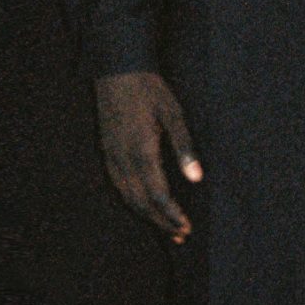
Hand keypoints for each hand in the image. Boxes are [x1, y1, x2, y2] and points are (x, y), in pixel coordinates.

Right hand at [94, 70, 203, 239]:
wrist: (117, 69)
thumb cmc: (150, 90)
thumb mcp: (174, 115)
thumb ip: (185, 148)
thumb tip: (197, 179)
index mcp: (142, 151)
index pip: (158, 195)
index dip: (172, 215)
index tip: (187, 228)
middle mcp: (123, 159)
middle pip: (141, 202)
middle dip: (161, 222)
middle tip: (180, 235)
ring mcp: (112, 156)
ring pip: (127, 197)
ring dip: (147, 216)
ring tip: (166, 228)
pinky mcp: (107, 152)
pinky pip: (118, 186)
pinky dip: (132, 202)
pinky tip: (144, 206)